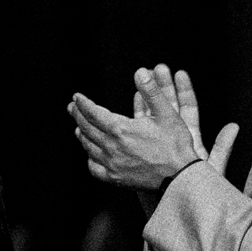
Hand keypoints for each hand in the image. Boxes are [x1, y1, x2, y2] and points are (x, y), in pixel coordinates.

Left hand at [69, 64, 240, 193]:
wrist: (179, 176)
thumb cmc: (175, 144)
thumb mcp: (167, 113)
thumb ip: (152, 91)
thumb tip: (140, 72)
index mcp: (121, 129)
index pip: (93, 113)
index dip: (83, 103)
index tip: (76, 96)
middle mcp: (111, 147)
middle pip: (86, 129)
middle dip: (78, 116)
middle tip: (72, 107)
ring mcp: (111, 164)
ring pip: (88, 147)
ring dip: (82, 134)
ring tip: (79, 127)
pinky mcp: (115, 178)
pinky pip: (94, 168)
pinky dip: (90, 158)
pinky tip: (91, 154)